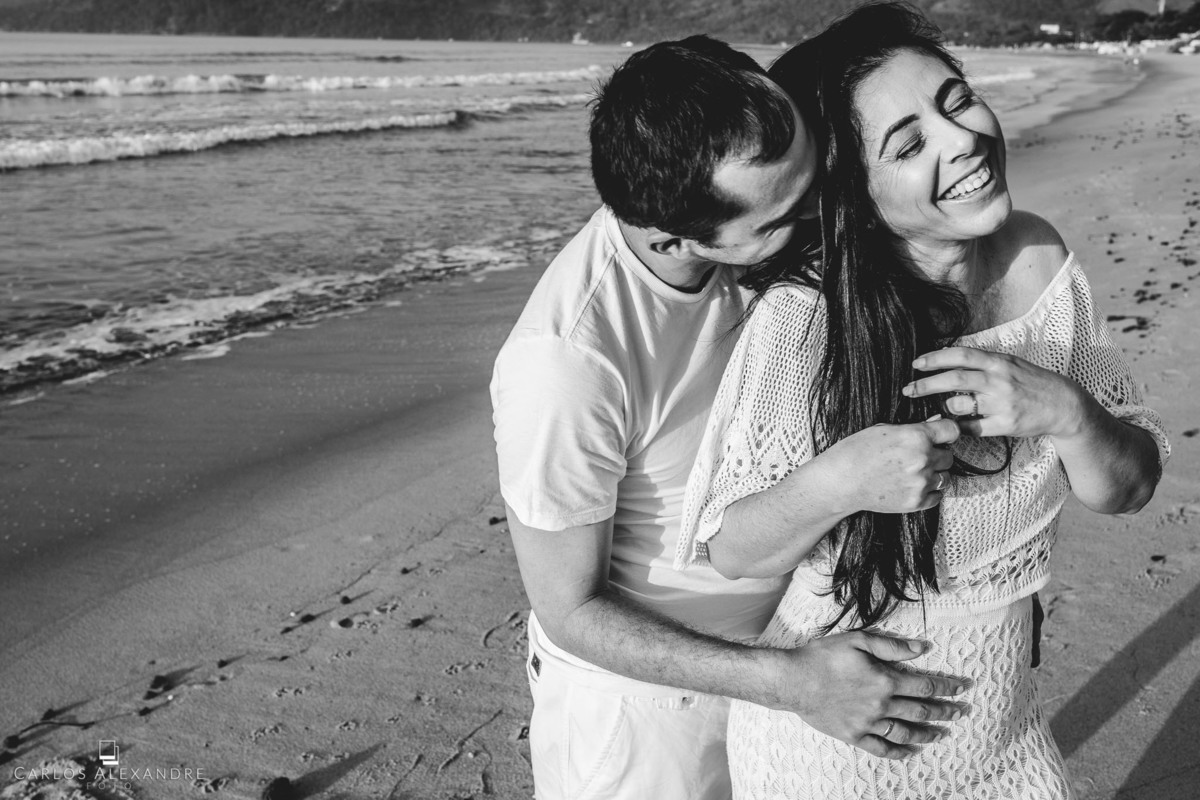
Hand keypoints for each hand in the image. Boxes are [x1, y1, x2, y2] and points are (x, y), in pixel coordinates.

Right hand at [766, 632, 970, 758]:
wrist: (793, 680)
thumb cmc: (823, 656)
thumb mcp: (857, 641)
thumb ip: (891, 646)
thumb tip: (921, 648)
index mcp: (885, 679)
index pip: (925, 686)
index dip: (947, 686)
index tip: (962, 688)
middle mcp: (881, 704)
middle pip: (921, 710)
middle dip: (944, 711)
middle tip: (961, 712)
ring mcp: (868, 723)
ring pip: (906, 732)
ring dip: (927, 733)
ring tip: (941, 734)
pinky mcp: (854, 736)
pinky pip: (882, 748)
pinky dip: (899, 752)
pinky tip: (910, 752)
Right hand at [825, 418, 959, 514]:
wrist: (840, 482)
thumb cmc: (857, 451)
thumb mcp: (883, 430)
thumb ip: (914, 428)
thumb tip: (937, 421)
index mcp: (915, 437)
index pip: (952, 430)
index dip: (946, 432)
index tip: (941, 436)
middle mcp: (922, 460)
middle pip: (949, 457)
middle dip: (937, 455)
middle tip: (919, 457)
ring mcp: (920, 483)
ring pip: (946, 477)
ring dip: (935, 474)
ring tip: (915, 473)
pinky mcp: (916, 502)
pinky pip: (938, 496)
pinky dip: (929, 492)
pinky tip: (913, 486)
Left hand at [904, 347, 1085, 439]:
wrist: (1063, 405)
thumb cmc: (1030, 382)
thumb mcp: (1009, 363)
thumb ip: (982, 362)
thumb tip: (946, 360)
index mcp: (998, 362)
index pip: (961, 355)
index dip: (934, 358)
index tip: (915, 363)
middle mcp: (999, 380)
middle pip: (954, 379)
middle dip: (926, 384)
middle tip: (908, 389)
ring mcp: (1002, 403)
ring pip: (960, 405)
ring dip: (945, 406)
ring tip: (944, 407)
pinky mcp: (1005, 424)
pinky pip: (971, 427)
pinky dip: (958, 426)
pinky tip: (955, 424)